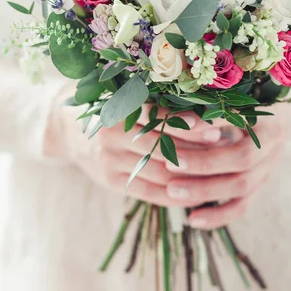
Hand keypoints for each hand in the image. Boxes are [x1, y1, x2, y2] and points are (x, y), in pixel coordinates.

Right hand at [45, 89, 223, 207]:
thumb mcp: (125, 94)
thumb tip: (204, 105)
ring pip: (160, 173)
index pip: (158, 118)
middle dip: (195, 150)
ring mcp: (110, 161)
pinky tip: (198, 193)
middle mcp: (111, 135)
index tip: (213, 127)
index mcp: (116, 108)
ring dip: (191, 175)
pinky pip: (151, 193)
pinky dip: (176, 196)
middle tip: (222, 148)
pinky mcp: (111, 181)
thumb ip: (156, 100)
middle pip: (162, 147)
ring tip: (218, 171)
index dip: (187, 124)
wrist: (68, 129)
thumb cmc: (109, 106)